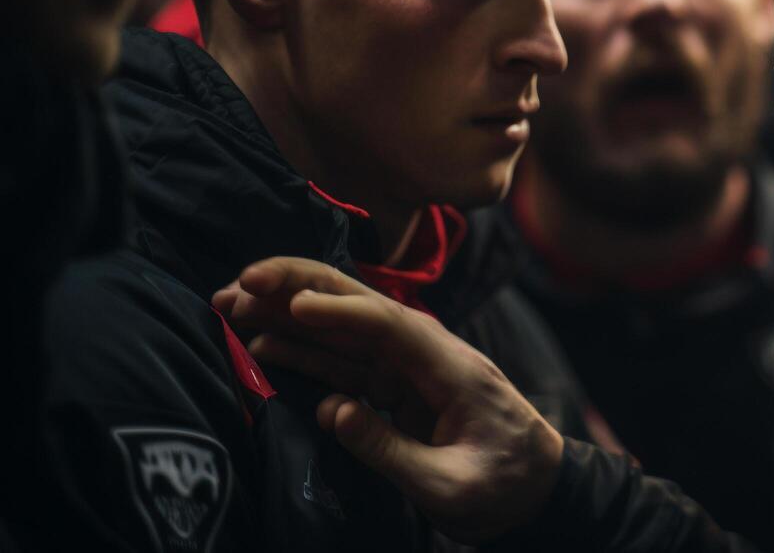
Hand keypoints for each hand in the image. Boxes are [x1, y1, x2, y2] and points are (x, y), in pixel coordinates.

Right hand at [213, 257, 564, 542]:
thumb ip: (390, 449)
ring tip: (231, 304)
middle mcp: (428, 355)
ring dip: (287, 316)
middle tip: (240, 281)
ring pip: (342, 333)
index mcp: (452, 367)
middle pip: (360, 309)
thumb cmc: (505, 487)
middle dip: (299, 289)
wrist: (540, 493)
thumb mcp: (449, 484)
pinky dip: (304, 352)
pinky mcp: (396, 389)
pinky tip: (263, 343)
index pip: (390, 326)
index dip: (340, 312)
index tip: (292, 305)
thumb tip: (330, 411)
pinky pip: (344, 364)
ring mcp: (410, 370)